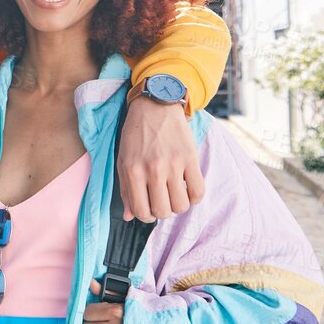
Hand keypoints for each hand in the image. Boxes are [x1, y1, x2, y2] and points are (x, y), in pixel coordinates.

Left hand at [117, 94, 204, 220]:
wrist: (155, 106)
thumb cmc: (136, 135)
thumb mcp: (124, 161)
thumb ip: (126, 190)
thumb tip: (129, 217)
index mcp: (133, 172)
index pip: (141, 211)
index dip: (146, 216)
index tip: (150, 209)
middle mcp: (153, 170)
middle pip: (163, 212)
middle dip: (163, 211)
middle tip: (163, 199)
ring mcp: (173, 164)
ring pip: (181, 206)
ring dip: (179, 205)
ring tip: (175, 193)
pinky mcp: (190, 158)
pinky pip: (198, 192)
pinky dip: (194, 197)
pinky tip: (188, 188)